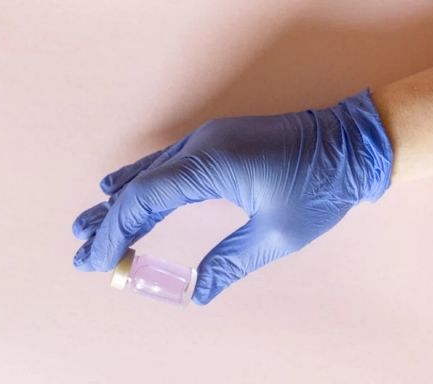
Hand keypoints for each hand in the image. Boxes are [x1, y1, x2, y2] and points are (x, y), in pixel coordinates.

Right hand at [72, 90, 392, 304]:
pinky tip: (116, 187)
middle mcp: (200, 147)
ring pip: (147, 174)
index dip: (114, 232)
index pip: (144, 200)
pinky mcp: (214, 143)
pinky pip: (164, 164)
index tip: (95, 259)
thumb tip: (194, 293)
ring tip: (87, 224)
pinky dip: (139, 183)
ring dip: (118, 202)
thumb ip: (228, 263)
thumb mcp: (276, 235)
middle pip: (138, 187)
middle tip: (80, 249)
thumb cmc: (320, 189)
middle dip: (108, 221)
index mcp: (211, 165)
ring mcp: (206, 140)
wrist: (352, 143)